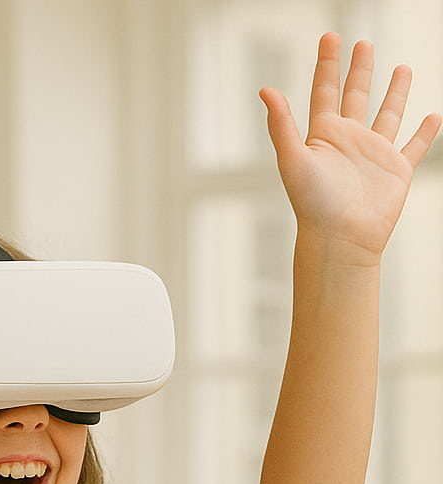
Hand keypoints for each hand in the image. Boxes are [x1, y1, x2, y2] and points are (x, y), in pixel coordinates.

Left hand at [261, 33, 439, 263]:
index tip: (330, 37)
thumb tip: (265, 89)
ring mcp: (374, 154)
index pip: (324, 91)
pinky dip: (425, 132)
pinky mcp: (396, 170)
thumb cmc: (313, 204)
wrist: (340, 238)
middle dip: (359, 69)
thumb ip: (281, 124)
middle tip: (363, 43)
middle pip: (356, 95)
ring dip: (395, 92)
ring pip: (388, 114)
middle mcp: (348, 140)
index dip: (327, 64)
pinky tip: (432, 117)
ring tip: (402, 67)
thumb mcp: (293, 159)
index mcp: (322, 135)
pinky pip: (414, 146)